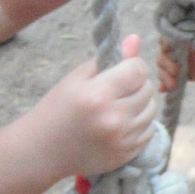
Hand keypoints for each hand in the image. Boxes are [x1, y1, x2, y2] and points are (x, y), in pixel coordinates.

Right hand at [29, 35, 157, 177]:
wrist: (43, 150)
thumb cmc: (58, 108)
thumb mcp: (77, 78)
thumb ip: (109, 58)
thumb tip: (136, 39)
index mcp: (98, 95)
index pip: (138, 69)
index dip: (132, 65)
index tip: (121, 69)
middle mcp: (113, 119)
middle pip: (148, 89)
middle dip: (136, 84)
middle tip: (116, 89)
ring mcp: (122, 140)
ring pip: (151, 110)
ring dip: (140, 104)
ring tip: (117, 106)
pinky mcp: (127, 154)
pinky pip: (149, 131)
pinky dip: (139, 124)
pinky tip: (119, 124)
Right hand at [158, 43, 194, 93]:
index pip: (179, 32)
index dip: (169, 41)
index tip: (171, 53)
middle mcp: (194, 47)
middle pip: (168, 49)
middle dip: (165, 60)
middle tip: (175, 73)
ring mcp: (191, 60)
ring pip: (167, 63)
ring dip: (164, 73)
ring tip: (172, 85)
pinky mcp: (192, 74)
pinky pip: (173, 77)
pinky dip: (166, 84)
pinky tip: (165, 92)